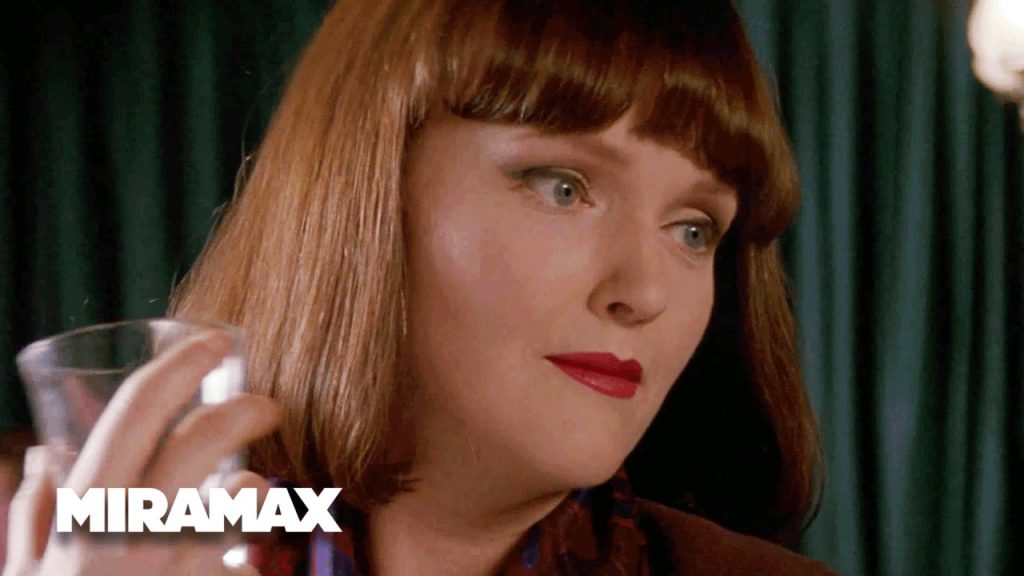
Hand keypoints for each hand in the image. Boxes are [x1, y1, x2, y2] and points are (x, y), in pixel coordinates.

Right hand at [2, 331, 280, 575]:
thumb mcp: (23, 570)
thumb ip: (34, 512)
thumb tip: (38, 460)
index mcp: (85, 508)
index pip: (135, 412)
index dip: (179, 366)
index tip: (214, 342)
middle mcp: (134, 531)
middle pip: (204, 439)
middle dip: (245, 409)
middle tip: (266, 406)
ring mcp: (180, 565)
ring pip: (244, 496)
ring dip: (253, 487)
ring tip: (246, 490)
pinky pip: (249, 557)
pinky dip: (246, 550)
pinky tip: (234, 557)